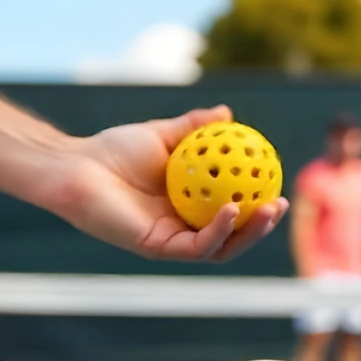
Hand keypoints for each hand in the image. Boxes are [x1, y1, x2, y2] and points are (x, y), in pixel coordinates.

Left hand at [45, 105, 288, 261]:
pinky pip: (195, 247)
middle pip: (231, 236)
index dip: (257, 203)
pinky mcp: (156, 247)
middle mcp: (181, 227)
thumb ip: (194, 127)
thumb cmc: (112, 150)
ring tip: (267, 209)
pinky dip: (217, 231)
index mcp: (186, 205)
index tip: (279, 184)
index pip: (230, 211)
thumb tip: (227, 113)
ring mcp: (169, 240)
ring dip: (247, 233)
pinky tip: (231, 210)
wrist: (79, 166)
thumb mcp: (162, 133)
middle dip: (260, 226)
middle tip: (281, 203)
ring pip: (219, 247)